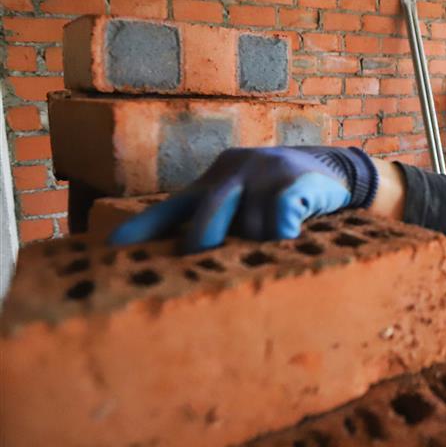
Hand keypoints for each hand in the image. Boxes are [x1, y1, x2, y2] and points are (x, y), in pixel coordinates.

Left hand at [108, 146, 377, 252]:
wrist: (332, 169)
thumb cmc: (279, 194)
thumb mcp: (243, 202)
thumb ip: (217, 225)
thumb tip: (188, 268)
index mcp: (212, 183)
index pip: (170, 208)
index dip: (141, 230)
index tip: (112, 250)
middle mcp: (231, 175)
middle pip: (205, 223)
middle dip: (204, 252)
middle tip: (205, 277)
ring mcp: (261, 175)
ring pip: (249, 233)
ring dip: (262, 250)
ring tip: (275, 252)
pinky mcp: (293, 181)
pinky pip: (279, 219)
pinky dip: (283, 237)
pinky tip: (292, 241)